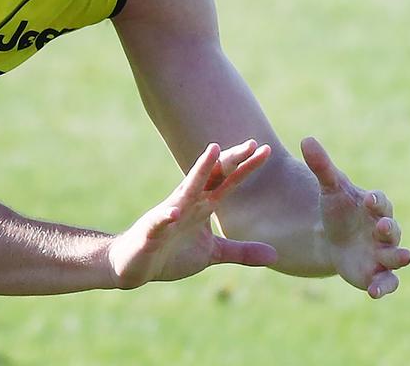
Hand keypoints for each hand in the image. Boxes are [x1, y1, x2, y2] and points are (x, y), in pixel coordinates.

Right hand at [107, 140, 278, 288]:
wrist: (134, 265)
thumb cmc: (172, 253)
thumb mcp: (213, 254)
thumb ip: (241, 252)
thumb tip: (275, 255)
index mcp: (202, 206)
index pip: (227, 182)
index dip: (246, 167)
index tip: (266, 150)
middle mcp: (186, 204)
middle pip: (211, 177)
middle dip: (230, 160)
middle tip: (251, 142)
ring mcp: (168, 216)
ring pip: (186, 190)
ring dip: (199, 171)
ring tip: (213, 151)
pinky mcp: (151, 233)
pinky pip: (159, 223)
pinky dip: (165, 217)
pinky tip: (174, 212)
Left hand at [301, 136, 409, 298]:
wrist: (334, 238)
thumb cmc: (338, 209)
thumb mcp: (329, 188)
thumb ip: (322, 166)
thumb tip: (306, 138)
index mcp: (375, 207)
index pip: (380, 203)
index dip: (377, 201)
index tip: (370, 199)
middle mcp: (384, 231)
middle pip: (392, 230)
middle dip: (390, 229)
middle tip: (385, 227)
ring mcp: (383, 254)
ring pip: (396, 258)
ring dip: (399, 258)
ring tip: (404, 257)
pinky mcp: (377, 275)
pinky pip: (387, 282)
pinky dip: (383, 288)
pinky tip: (374, 293)